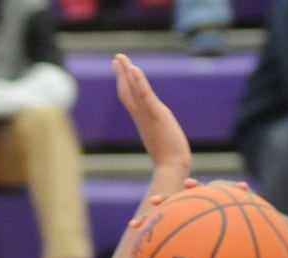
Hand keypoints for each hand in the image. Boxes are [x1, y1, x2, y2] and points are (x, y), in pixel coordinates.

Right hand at [113, 53, 190, 176]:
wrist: (171, 169)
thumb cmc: (171, 165)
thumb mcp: (165, 149)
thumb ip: (163, 144)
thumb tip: (167, 153)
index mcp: (143, 123)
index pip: (131, 100)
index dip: (125, 85)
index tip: (122, 71)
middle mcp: (141, 118)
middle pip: (127, 92)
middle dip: (121, 74)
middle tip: (116, 58)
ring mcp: (147, 116)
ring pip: (133, 90)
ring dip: (126, 72)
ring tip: (120, 57)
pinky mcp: (156, 115)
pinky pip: (145, 95)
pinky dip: (138, 81)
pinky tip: (133, 68)